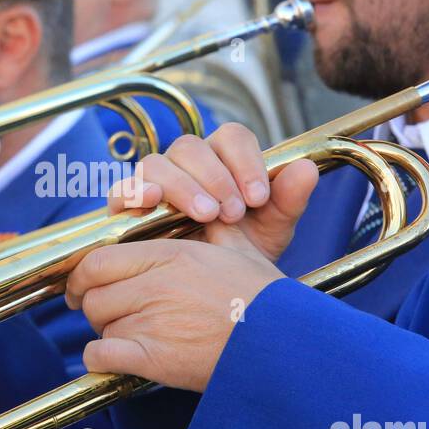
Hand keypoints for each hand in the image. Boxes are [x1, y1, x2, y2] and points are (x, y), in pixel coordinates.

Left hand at [65, 228, 284, 391]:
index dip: (84, 274)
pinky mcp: (153, 358)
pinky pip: (101, 355)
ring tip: (127, 337)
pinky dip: (102, 360)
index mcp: (170, 254)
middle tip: (100, 312)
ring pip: (99, 324)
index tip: (84, 284)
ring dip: (106, 332)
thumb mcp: (240, 250)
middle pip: (93, 292)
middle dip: (93, 304)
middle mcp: (155, 284)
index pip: (99, 258)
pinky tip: (115, 360)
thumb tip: (210, 216)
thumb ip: (213, 231)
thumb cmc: (265, 299)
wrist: (281, 345)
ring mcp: (151, 321)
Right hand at [107, 124, 317, 261]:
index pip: (231, 137)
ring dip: (182, 186)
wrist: (208, 291)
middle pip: (190, 146)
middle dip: (215, 177)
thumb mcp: (271, 231)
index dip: (245, 160)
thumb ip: (288, 201)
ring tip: (206, 215)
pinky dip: (135, 192)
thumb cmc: (240, 251)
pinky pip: (122, 189)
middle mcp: (186, 163)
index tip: (258, 196)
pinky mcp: (127, 205)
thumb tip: (306, 169)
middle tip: (234, 212)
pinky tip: (153, 204)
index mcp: (223, 159)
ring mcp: (154, 181)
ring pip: (157, 164)